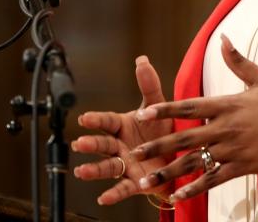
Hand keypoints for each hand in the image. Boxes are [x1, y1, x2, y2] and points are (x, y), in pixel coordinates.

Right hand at [72, 55, 174, 204]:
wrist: (176, 157)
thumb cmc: (161, 130)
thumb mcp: (158, 106)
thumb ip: (149, 85)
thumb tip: (141, 59)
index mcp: (123, 126)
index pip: (107, 121)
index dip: (96, 121)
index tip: (84, 119)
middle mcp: (120, 146)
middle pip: (103, 144)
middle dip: (91, 144)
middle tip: (81, 144)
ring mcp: (126, 164)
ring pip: (107, 167)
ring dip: (94, 170)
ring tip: (81, 171)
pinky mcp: (136, 182)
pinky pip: (123, 188)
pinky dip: (113, 194)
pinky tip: (103, 198)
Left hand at [130, 35, 257, 202]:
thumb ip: (238, 61)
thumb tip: (222, 38)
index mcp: (228, 104)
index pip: (190, 106)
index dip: (165, 109)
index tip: (144, 112)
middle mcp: (226, 128)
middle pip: (185, 137)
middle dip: (157, 145)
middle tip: (134, 151)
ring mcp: (233, 150)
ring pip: (194, 163)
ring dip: (168, 172)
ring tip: (146, 181)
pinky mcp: (242, 167)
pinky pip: (213, 180)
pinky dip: (194, 188)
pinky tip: (177, 195)